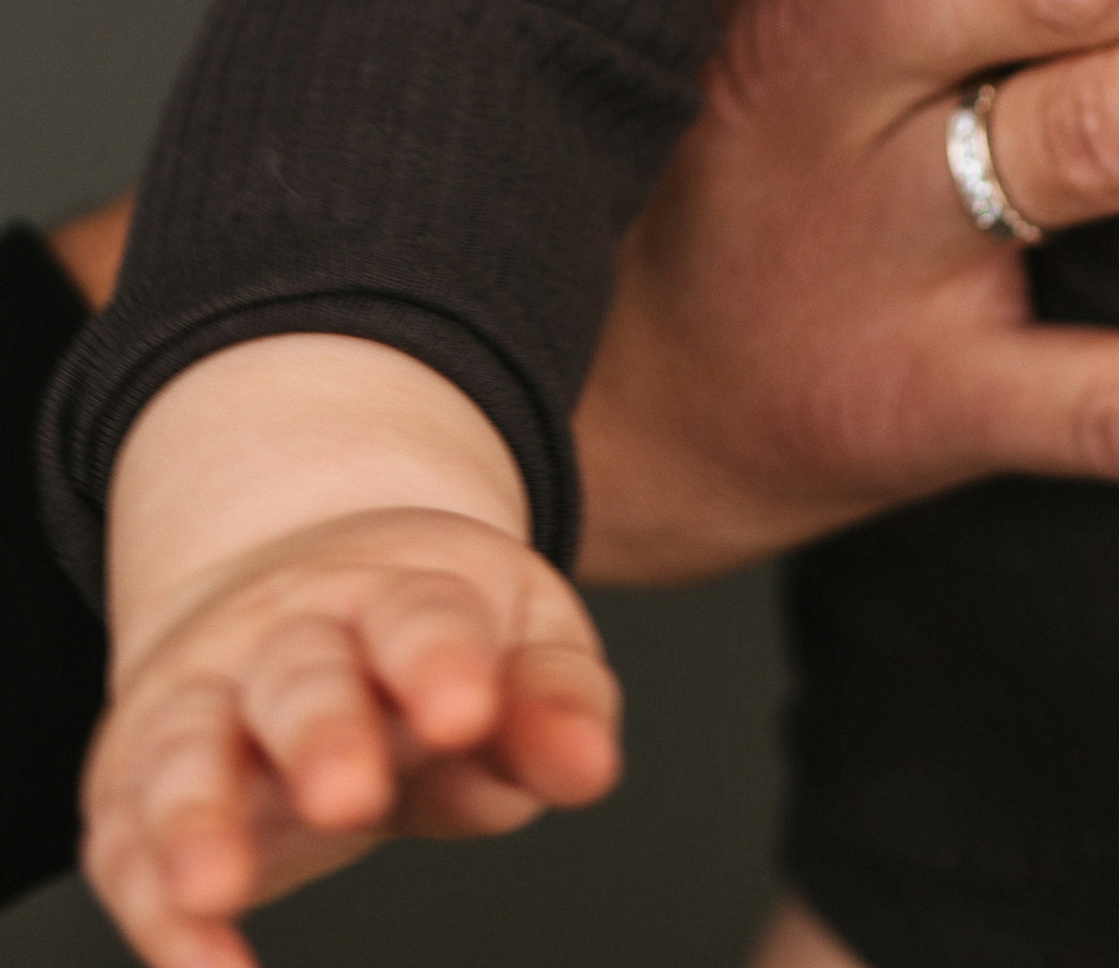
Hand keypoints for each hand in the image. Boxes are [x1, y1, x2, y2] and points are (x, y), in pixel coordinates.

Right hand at [85, 505, 617, 967]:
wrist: (287, 589)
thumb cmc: (425, 635)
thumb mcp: (513, 637)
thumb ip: (554, 698)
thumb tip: (589, 768)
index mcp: (390, 592)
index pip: (416, 616)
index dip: (439, 660)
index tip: (467, 712)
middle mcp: (283, 638)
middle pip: (295, 676)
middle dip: (319, 733)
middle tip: (350, 798)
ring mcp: (200, 704)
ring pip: (186, 748)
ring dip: (196, 815)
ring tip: (219, 884)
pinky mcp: (135, 784)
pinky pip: (128, 847)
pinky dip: (156, 911)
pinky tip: (203, 966)